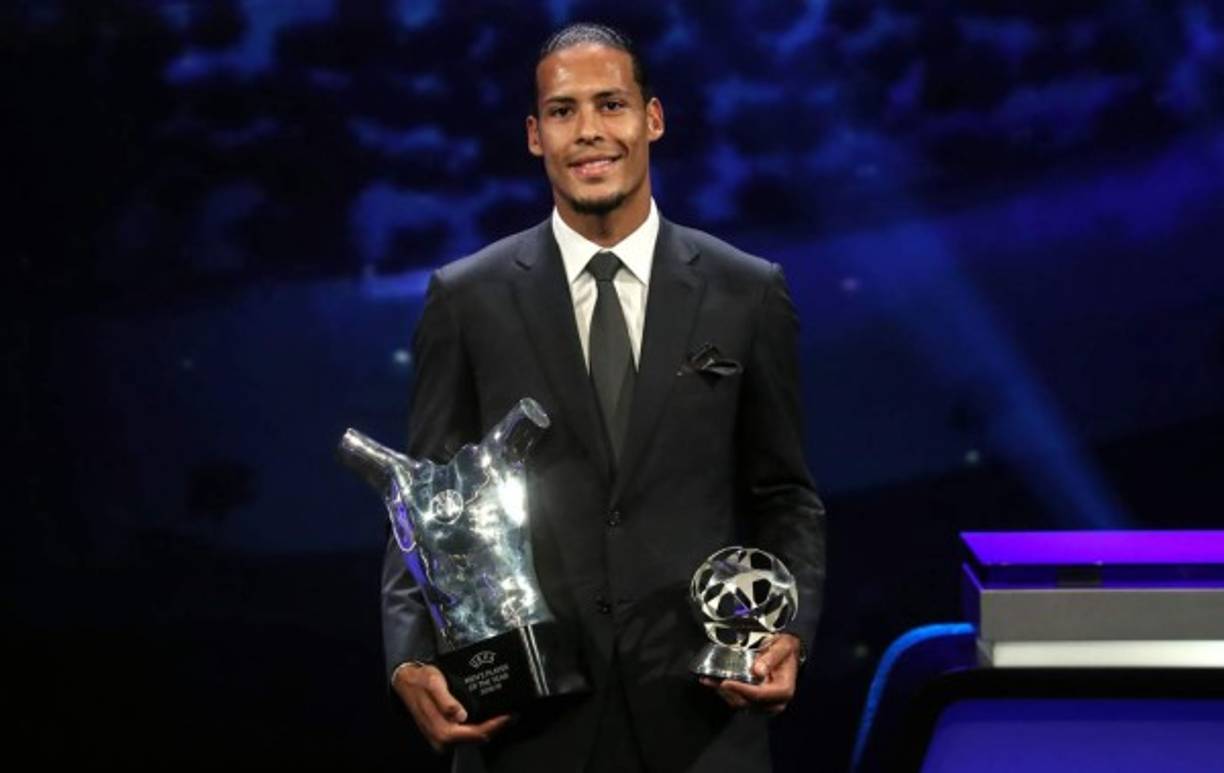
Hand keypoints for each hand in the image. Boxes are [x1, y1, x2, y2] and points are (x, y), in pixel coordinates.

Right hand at [392, 663, 511, 751]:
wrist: (405, 682)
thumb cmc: (420, 680)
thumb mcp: (433, 683)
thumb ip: (446, 700)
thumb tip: (460, 715)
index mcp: (441, 729)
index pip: (474, 733)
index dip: (493, 726)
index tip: (508, 716)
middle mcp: (441, 739)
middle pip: (475, 738)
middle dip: (494, 728)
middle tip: (511, 715)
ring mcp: (441, 738)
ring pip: (471, 738)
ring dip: (487, 728)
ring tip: (503, 716)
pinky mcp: (442, 733)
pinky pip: (464, 734)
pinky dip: (477, 727)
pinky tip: (487, 718)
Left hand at [699, 633, 800, 714]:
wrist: (788, 653)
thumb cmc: (785, 649)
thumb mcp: (783, 647)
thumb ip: (771, 658)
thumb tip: (757, 671)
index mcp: (784, 690)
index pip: (760, 695)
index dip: (741, 690)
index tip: (726, 682)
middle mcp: (775, 702)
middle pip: (748, 703)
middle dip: (728, 692)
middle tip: (713, 680)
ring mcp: (765, 704)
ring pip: (740, 704)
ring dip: (724, 693)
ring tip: (709, 680)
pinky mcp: (756, 702)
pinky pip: (738, 700)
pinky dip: (726, 692)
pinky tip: (714, 682)